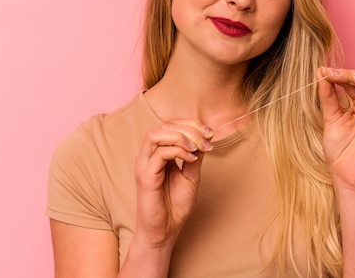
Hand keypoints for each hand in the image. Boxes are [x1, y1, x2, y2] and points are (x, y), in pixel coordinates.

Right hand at [133, 119, 213, 247]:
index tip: (210, 134)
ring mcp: (144, 164)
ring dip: (181, 136)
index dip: (191, 124)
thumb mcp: (191, 174)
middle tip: (207, 141)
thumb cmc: (175, 204)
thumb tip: (205, 136)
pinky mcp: (145, 176)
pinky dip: (179, 151)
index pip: (171, 125)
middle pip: (164, 125)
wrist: (166, 230)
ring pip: (156, 134)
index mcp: (158, 152)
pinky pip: (160, 153)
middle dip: (189, 129)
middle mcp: (148, 155)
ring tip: (197, 148)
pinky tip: (191, 159)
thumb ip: (195, 155)